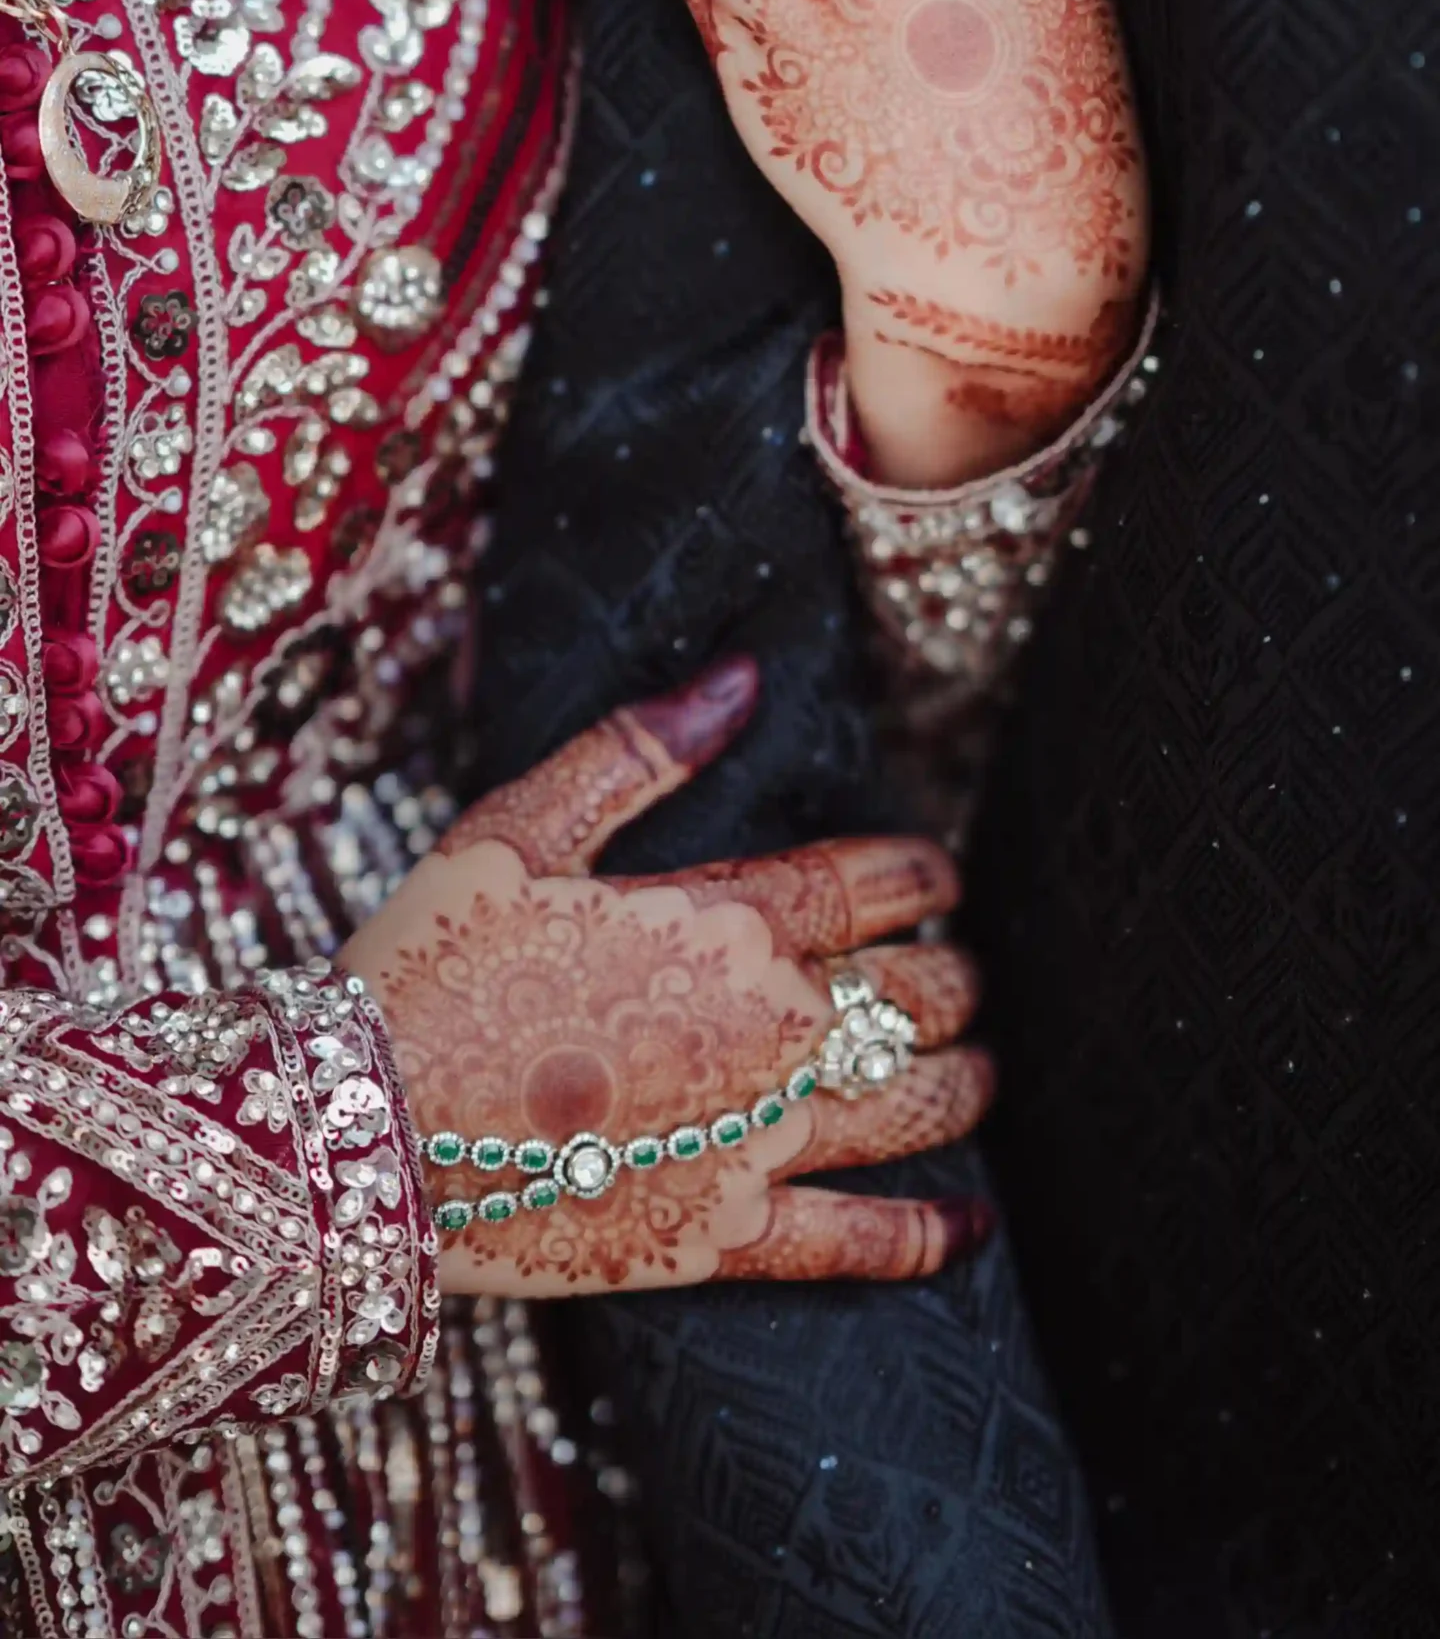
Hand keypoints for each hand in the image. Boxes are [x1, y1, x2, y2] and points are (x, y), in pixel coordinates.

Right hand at [342, 659, 992, 1296]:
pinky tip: (973, 1224)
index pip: (879, 883)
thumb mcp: (518, 827)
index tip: (937, 875)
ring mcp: (758, 1139)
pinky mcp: (728, 1236)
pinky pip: (863, 1241)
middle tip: (956, 972)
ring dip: (965, 1080)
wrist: (362, 1132)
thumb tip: (743, 679)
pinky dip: (931, 1235)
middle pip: (919, 994)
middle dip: (953, 976)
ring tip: (975, 1067)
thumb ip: (638, 749)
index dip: (925, 874)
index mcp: (730, 923)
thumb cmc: (430, 964)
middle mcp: (771, 1032)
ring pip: (917, 1107)